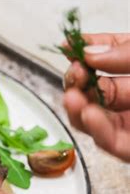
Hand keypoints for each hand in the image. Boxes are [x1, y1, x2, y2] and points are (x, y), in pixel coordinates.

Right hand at [63, 33, 129, 160]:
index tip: (70, 47)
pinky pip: (107, 141)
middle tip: (74, 73)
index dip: (84, 54)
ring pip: (88, 119)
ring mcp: (127, 124)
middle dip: (75, 83)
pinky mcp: (128, 146)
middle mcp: (129, 100)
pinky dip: (96, 129)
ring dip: (76, 108)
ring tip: (73, 97)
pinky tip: (89, 114)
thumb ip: (125, 54)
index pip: (103, 61)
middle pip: (88, 92)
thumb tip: (90, 54)